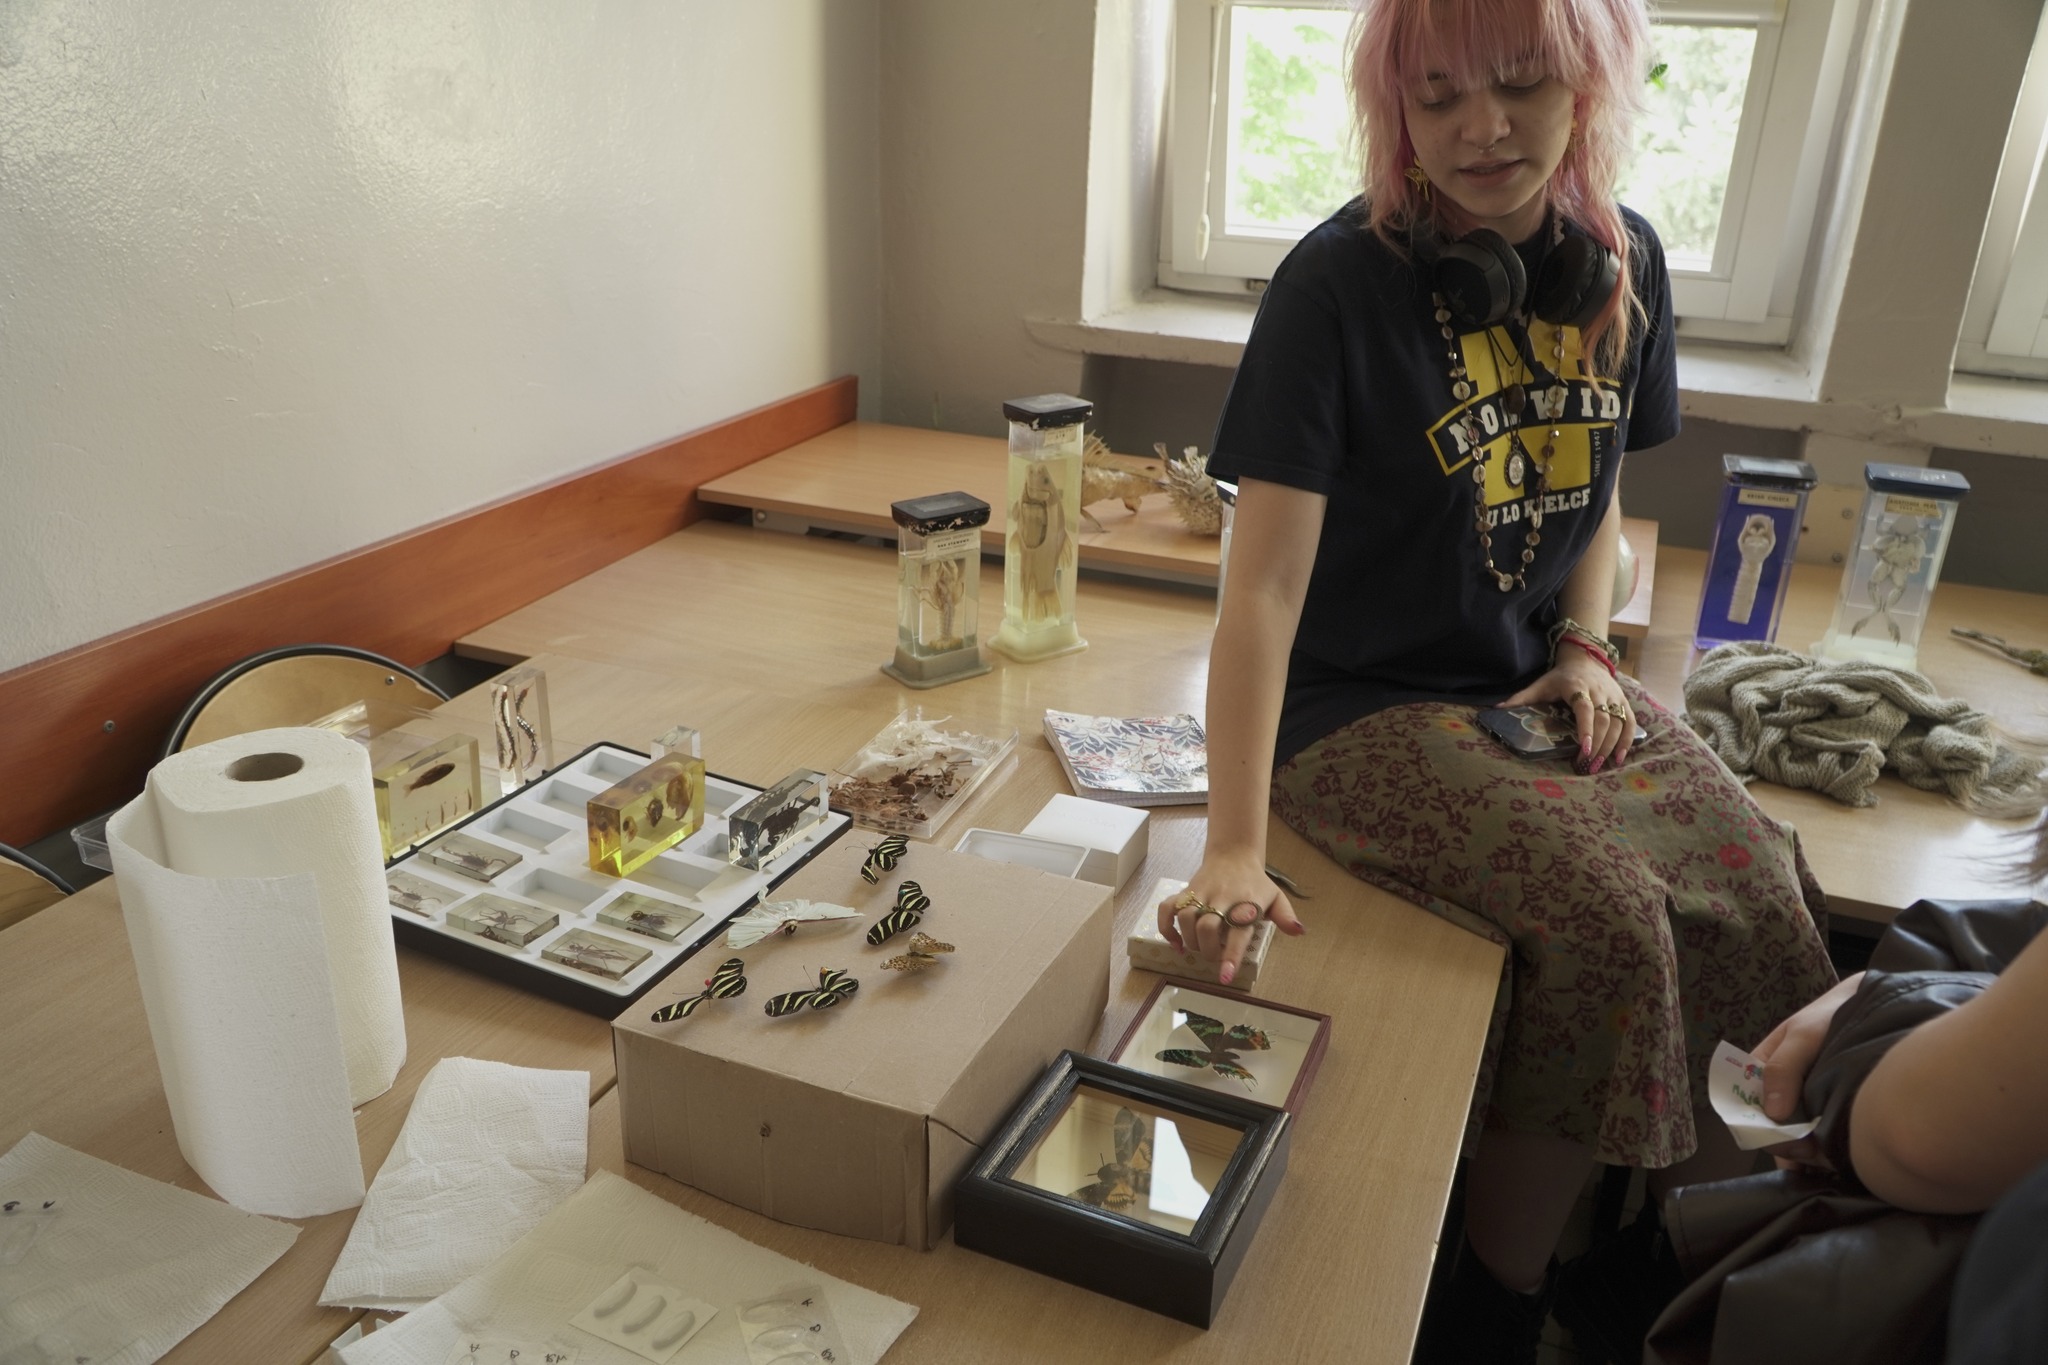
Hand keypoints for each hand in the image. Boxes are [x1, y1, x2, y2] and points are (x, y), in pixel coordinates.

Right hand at [1157, 850, 1305, 986]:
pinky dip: (1166, 927)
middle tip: (1214, 958)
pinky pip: (1167, 908)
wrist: (1234, 854)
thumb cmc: (1255, 883)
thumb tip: (1299, 931)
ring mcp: (1200, 893)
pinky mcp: (1185, 890)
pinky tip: (1175, 942)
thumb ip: (1286, 916)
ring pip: (1186, 917)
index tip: (1223, 977)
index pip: (1238, 932)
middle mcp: (1222, 898)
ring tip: (1196, 949)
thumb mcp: (1276, 897)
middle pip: (1206, 926)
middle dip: (1208, 949)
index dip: (1230, 955)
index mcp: (1245, 904)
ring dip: (1189, 940)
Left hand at [1499, 651, 1633, 772]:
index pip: (1584, 708)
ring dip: (1612, 746)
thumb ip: (1521, 698)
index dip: (1586, 728)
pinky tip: (1618, 758)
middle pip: (1604, 719)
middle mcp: (1599, 691)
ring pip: (1619, 723)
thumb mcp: (1540, 684)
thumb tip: (1496, 710)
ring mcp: (1614, 697)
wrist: (1585, 659)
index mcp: (1577, 686)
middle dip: (1598, 744)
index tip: (1584, 748)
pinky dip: (1628, 741)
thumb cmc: (1560, 677)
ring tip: (1600, 765)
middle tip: (1588, 765)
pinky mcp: (1624, 702)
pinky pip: (1630, 722)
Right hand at [1749, 972, 1863, 1166]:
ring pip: (1796, 1137)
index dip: (1758, 1128)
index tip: (1781, 1141)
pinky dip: (1823, 1152)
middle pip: (1772, 1128)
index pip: (1747, 1107)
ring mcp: (1806, 1104)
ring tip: (1824, 1161)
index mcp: (1763, 1071)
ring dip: (1805, 1153)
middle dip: (1786, 1144)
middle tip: (1810, 1153)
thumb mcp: (1803, 1035)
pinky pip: (1819, 1138)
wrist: (1873, 1008)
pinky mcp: (1829, 1113)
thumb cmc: (1830, 1016)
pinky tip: (1833, 1162)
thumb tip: (1773, 1115)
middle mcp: (1781, 1091)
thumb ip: (1784, 1068)